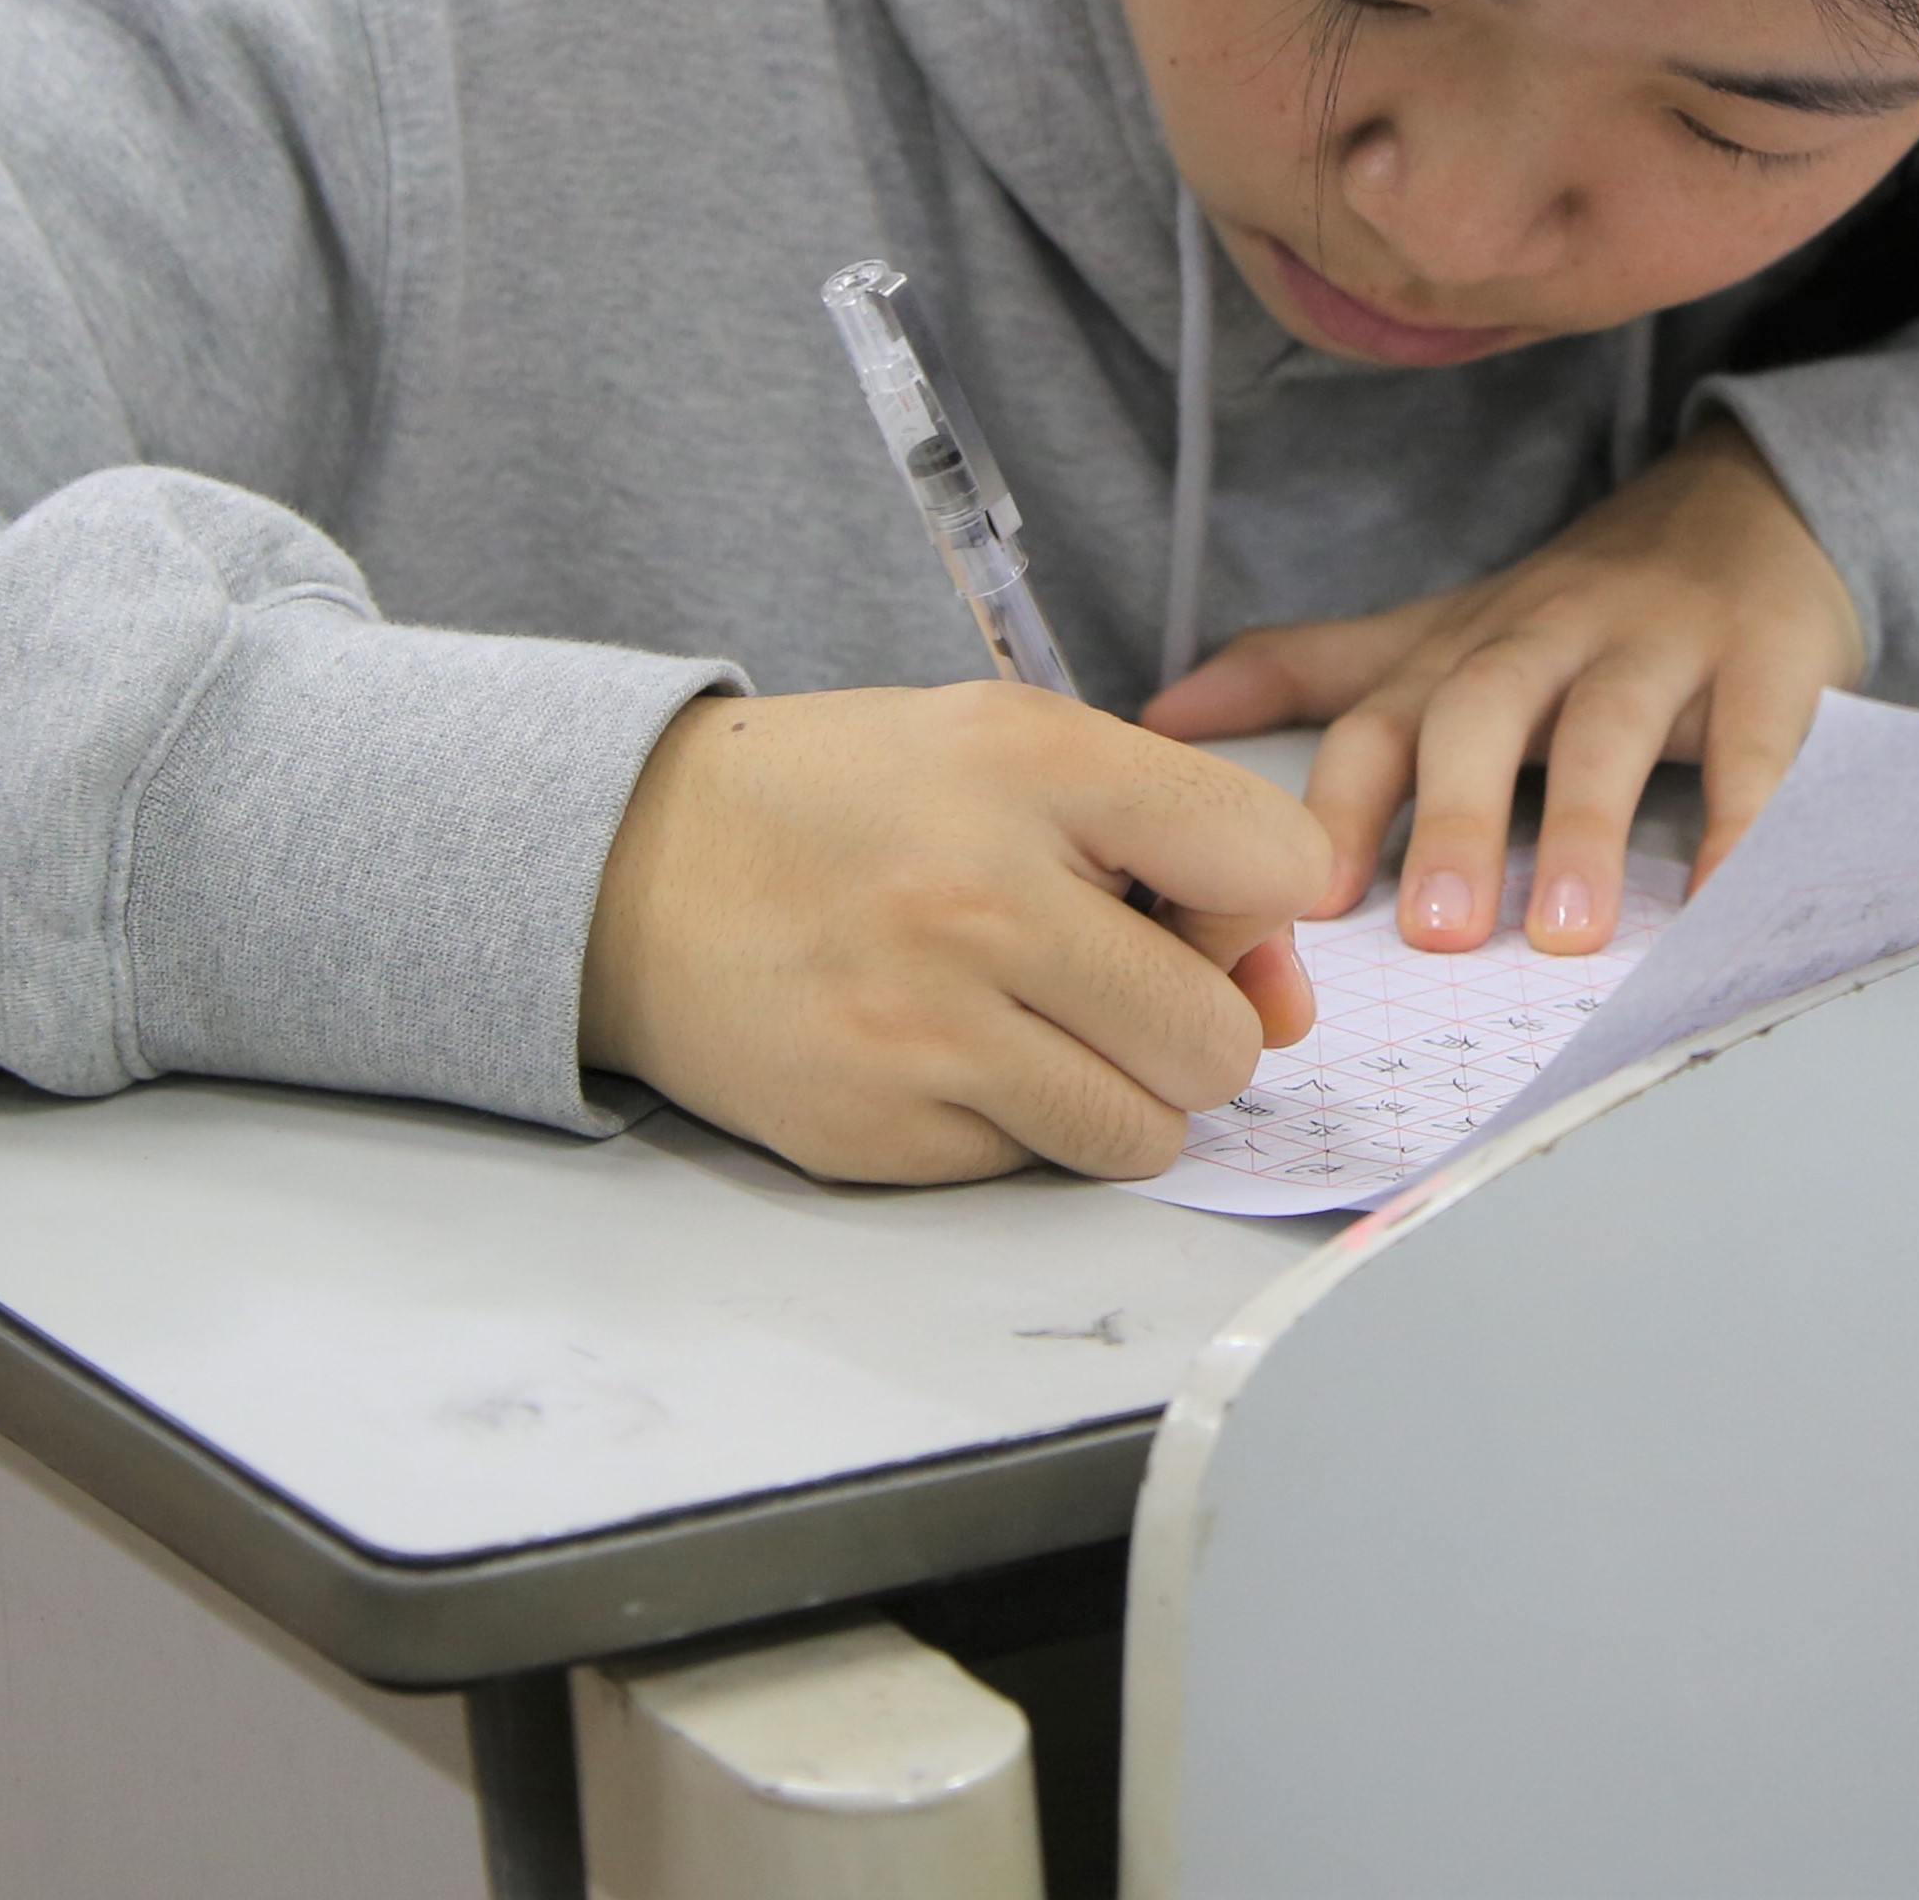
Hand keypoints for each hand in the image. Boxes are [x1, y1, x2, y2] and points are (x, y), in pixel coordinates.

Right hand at [575, 685, 1331, 1183]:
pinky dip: (1016, 1126)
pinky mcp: (880, 1131)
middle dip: (1195, 1026)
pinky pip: (1035, 1169)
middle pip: (1222, 1037)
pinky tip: (946, 1054)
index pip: (1272, 861)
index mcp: (1031, 766)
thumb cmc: (849, 803)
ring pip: (1146, 1132)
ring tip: (1037, 1025)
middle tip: (1115, 983)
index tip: (1207, 902)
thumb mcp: (1007, 749)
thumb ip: (1168, 841)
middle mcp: (983, 898)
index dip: (1268, 900)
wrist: (634, 869)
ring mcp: (926, 1030)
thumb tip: (1284, 1000)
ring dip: (1119, 1094)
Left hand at [1137, 421, 1859, 963]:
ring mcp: (1660, 643)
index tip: (1302, 904)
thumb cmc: (1572, 610)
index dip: (1337, 804)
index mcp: (1462, 651)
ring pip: (1610, 725)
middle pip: (1483, 712)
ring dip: (1584, 829)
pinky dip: (1744, 818)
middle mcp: (1547, 637)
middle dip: (1453, 816)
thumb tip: (1159, 714)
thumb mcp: (1440, 637)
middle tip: (1433, 933)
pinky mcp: (1766, 659)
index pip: (1379, 721)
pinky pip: (1756, 741)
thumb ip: (1309, 674)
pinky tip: (1724, 898)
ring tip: (1564, 933)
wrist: (1744, 505)